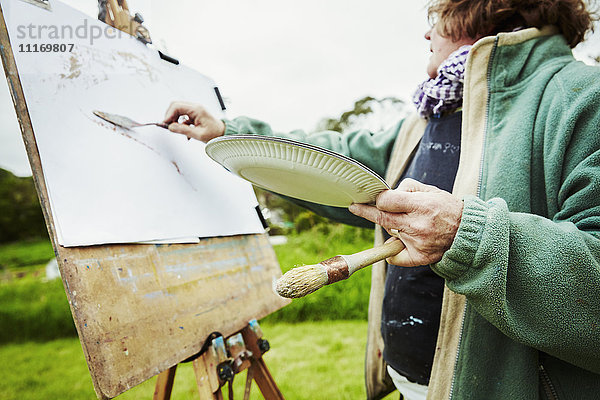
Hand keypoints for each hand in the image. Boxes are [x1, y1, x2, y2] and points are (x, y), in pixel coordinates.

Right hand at [163, 101, 224, 141]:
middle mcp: (195, 107)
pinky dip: (179, 122)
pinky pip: (182, 115)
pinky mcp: (194, 114)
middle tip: (169, 126)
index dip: (168, 114)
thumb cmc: (215, 133)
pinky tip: (184, 130)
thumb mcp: (198, 134)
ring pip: (178, 110)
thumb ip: (183, 130)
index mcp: (197, 109)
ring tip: (177, 129)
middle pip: (175, 106)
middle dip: (170, 116)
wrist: (223, 133)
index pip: (177, 106)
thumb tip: (170, 127)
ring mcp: (194, 110)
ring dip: (174, 119)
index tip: (165, 124)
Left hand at [348, 178, 462, 266]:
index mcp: (421, 206)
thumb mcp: (430, 190)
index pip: (387, 202)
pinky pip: (394, 256)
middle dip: (366, 211)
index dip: (378, 199)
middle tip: (355, 207)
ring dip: (392, 227)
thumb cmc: (447, 208)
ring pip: (389, 233)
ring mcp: (418, 243)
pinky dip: (392, 251)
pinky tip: (398, 244)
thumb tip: (384, 195)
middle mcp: (418, 225)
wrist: (467, 232)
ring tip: (410, 223)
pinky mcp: (419, 257)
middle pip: (382, 218)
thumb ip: (406, 189)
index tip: (372, 198)